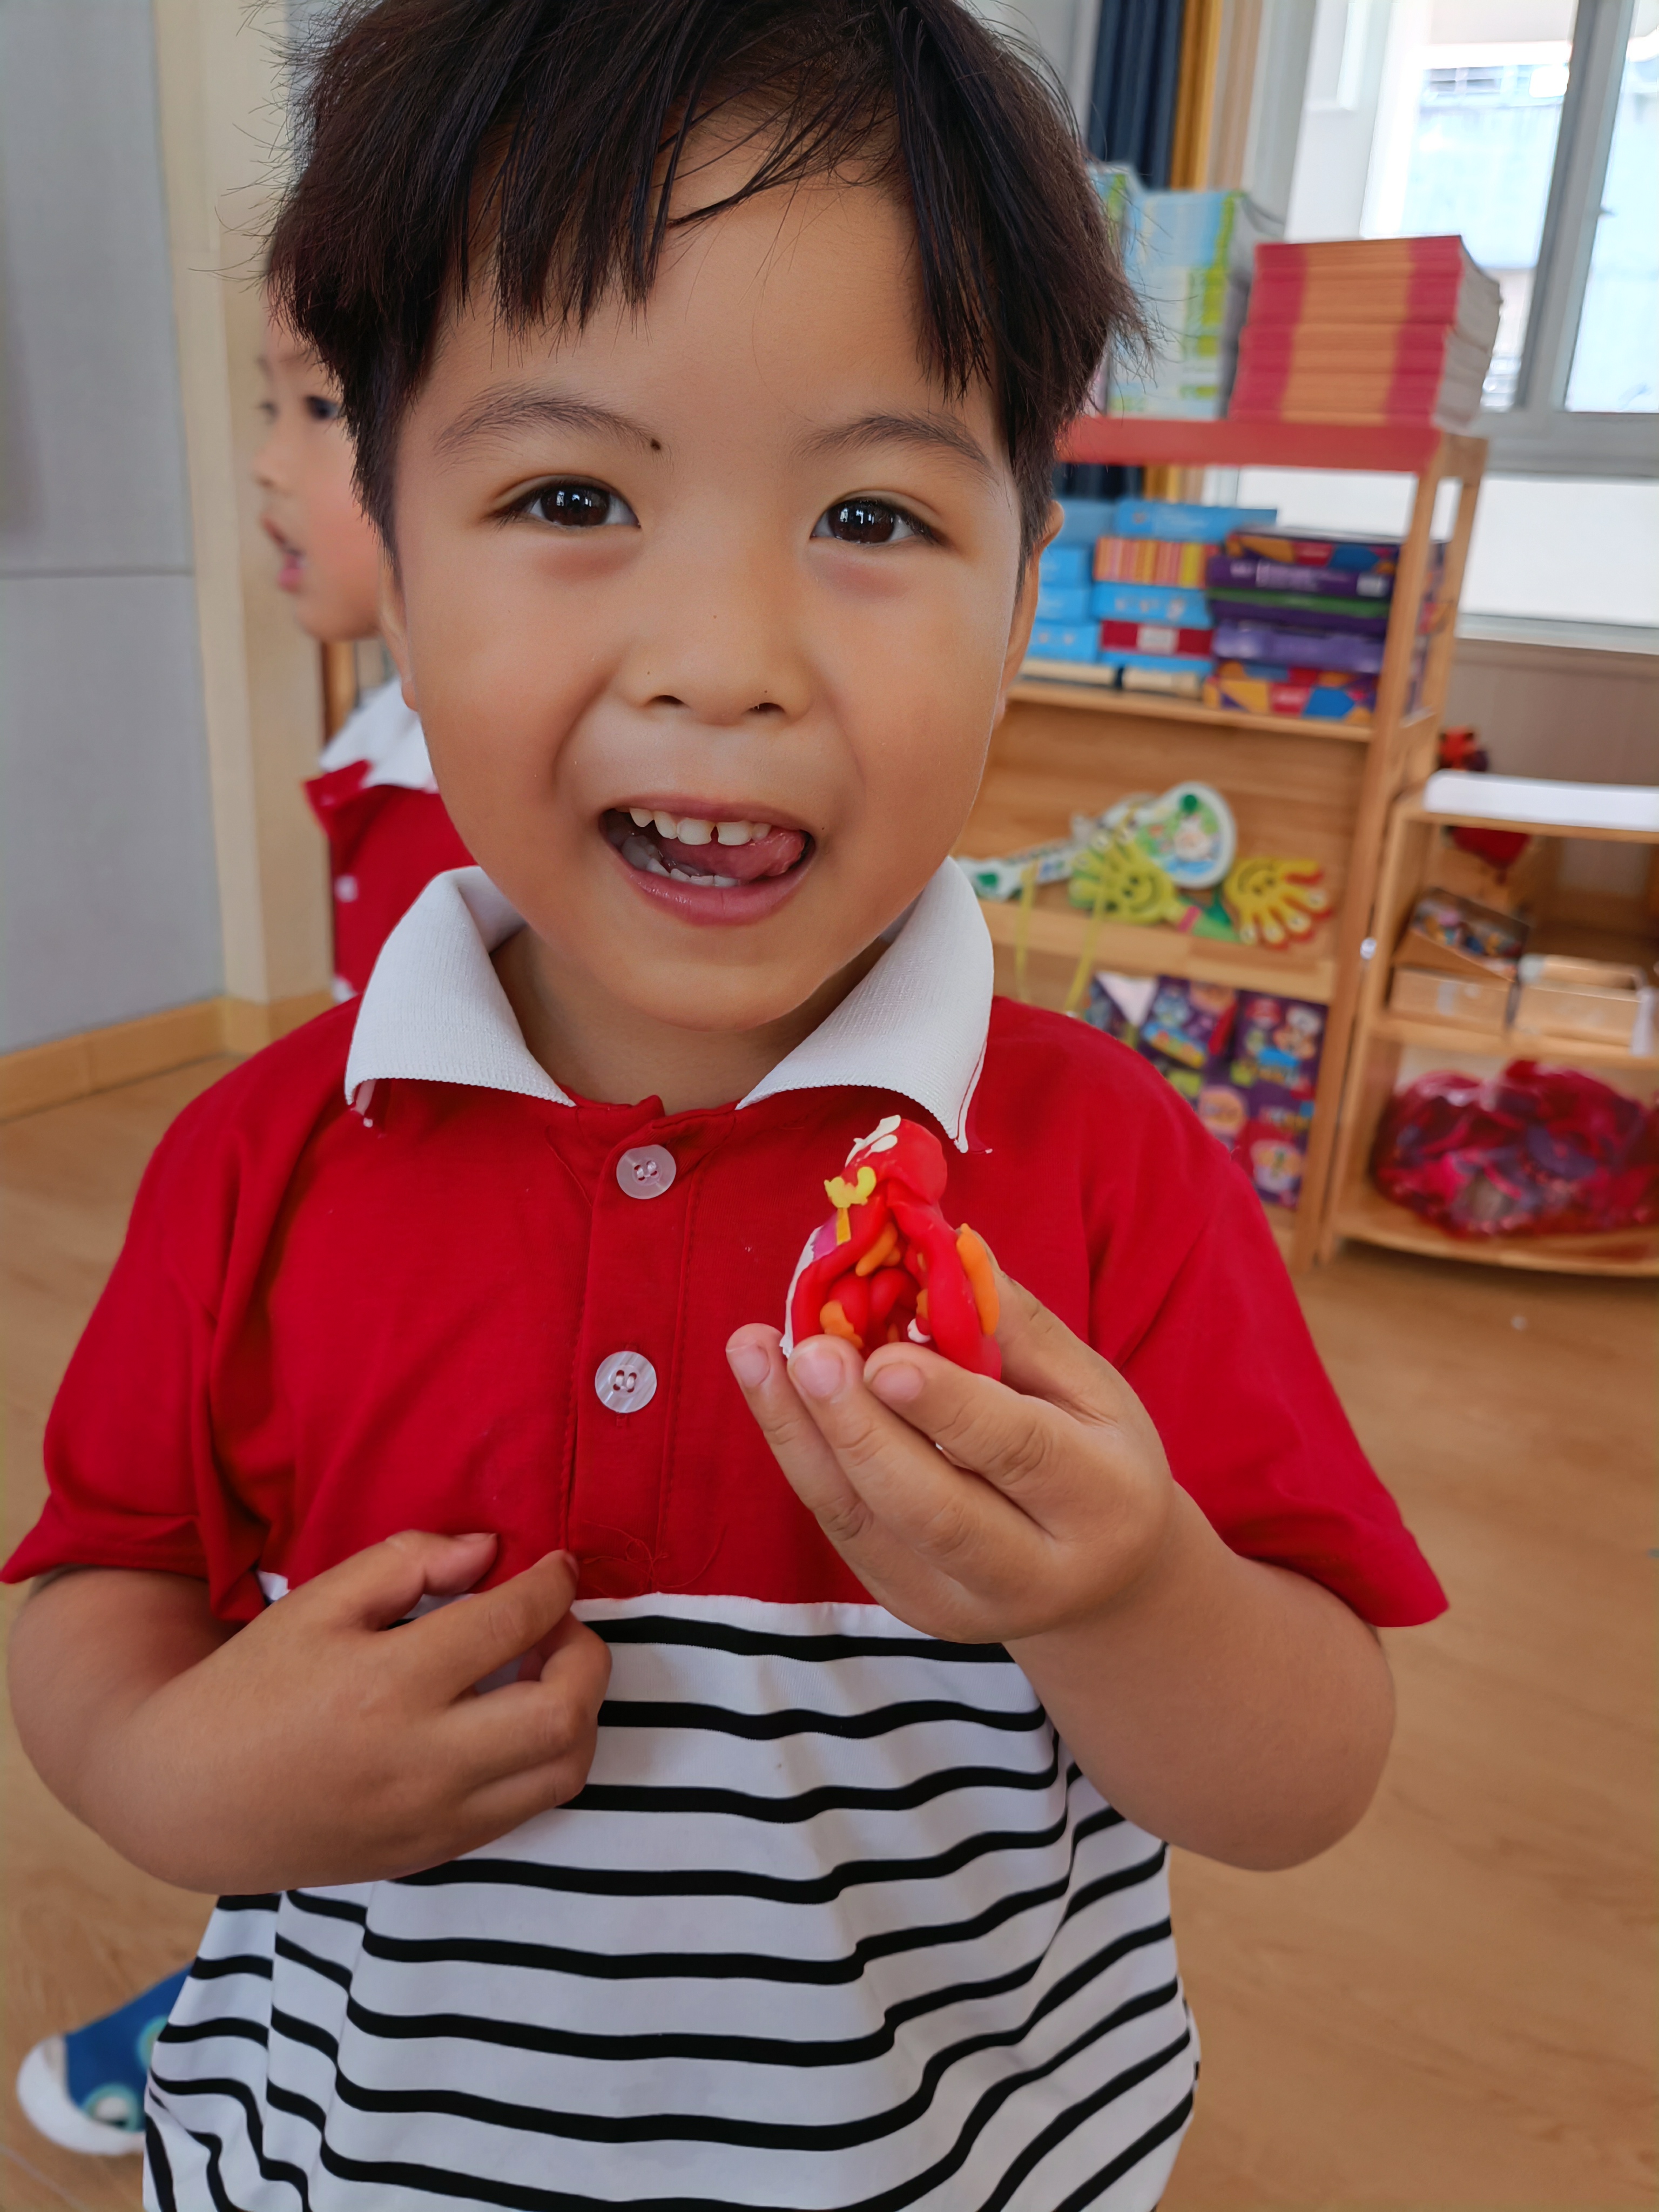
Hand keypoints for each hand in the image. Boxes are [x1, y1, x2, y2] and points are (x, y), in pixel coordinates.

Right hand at [15, 1533, 610, 1892]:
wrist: (190, 1801)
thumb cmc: (252, 1688)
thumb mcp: (318, 1602)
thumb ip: (408, 1562)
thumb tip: (489, 1549)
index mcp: (387, 1685)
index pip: (512, 1623)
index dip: (551, 1584)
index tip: (556, 1564)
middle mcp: (423, 1761)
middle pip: (563, 1711)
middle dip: (586, 1653)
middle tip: (559, 1624)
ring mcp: (434, 1818)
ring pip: (564, 1770)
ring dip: (579, 1712)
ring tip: (544, 1672)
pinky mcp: (435, 1852)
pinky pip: (527, 1807)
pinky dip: (546, 1757)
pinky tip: (514, 1720)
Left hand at [726, 1268, 1175, 1644]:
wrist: (1102, 1578)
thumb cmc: (1094, 1455)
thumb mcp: (1088, 1386)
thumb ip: (1015, 1327)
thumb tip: (941, 1247)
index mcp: (1101, 1502)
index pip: (1018, 1453)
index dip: (947, 1406)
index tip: (883, 1357)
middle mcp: (1033, 1573)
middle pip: (932, 1510)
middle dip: (860, 1429)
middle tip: (810, 1354)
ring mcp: (959, 1603)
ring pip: (864, 1524)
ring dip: (800, 1435)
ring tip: (755, 1354)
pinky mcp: (904, 1602)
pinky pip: (840, 1525)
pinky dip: (799, 1451)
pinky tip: (770, 1386)